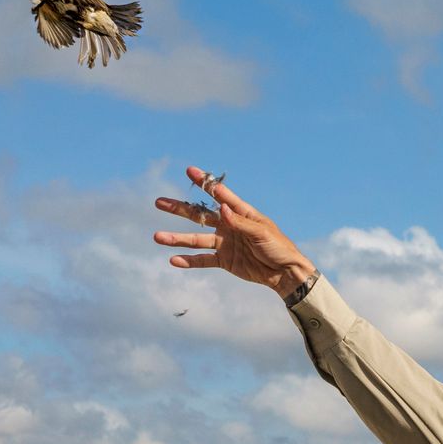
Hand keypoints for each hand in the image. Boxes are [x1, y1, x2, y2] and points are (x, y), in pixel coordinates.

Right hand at [152, 166, 316, 296]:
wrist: (285, 273)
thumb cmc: (279, 247)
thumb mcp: (261, 232)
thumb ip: (240, 222)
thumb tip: (221, 208)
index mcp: (241, 213)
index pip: (219, 195)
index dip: (204, 183)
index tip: (189, 170)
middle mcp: (229, 225)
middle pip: (200, 215)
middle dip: (180, 209)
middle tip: (159, 202)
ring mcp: (225, 243)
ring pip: (196, 239)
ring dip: (177, 239)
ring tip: (157, 237)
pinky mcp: (224, 260)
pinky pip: (203, 260)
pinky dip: (189, 261)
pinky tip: (173, 260)